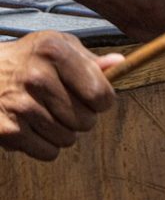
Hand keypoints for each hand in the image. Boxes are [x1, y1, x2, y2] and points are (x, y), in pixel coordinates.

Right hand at [0, 32, 123, 160]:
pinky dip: (44, 145)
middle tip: (61, 104)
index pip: (101, 95)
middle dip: (80, 117)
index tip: (91, 97)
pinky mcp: (8, 129)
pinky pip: (48, 152)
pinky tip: (31, 125)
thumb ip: (89, 59)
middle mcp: (36, 77)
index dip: (101, 100)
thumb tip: (119, 64)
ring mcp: (20, 104)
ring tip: (44, 113)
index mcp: (54, 52)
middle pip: (86, 121)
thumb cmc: (24, 60)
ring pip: (68, 139)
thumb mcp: (56, 46)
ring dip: (62, 131)